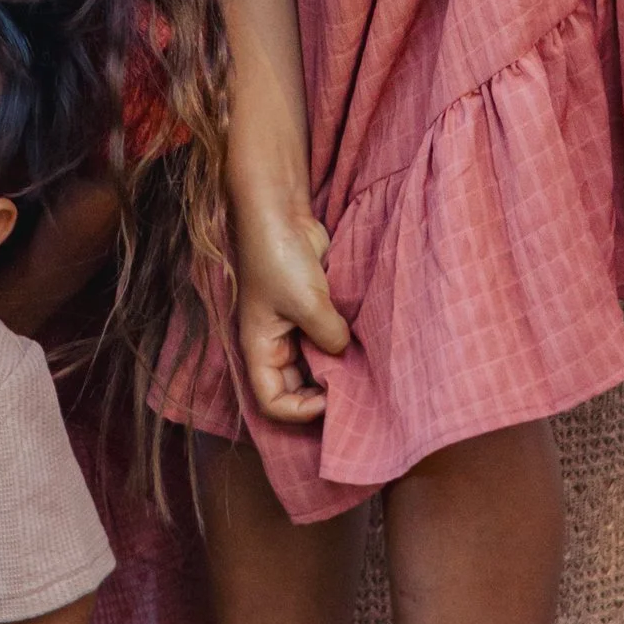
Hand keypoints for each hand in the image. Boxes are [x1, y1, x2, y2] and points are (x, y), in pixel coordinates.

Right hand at [232, 185, 349, 425]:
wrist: (280, 213)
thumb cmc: (279, 259)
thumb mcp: (308, 305)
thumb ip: (331, 337)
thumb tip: (347, 351)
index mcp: (260, 349)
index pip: (272, 402)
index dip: (299, 410)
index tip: (330, 398)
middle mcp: (274, 343)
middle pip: (295, 389)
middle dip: (321, 395)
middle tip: (354, 393)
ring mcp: (293, 326)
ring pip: (313, 364)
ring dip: (334, 369)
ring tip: (362, 370)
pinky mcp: (311, 308)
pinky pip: (326, 339)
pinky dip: (341, 345)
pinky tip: (362, 345)